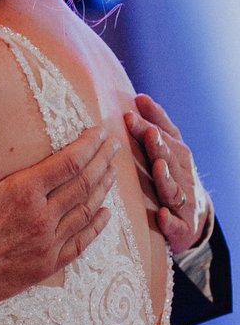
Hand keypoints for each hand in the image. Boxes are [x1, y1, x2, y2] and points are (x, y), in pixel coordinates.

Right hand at [0, 111, 118, 324]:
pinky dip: (97, 227)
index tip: (99, 131)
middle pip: (85, 183)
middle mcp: (42, 216)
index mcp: (23, 192)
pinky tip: (105, 215)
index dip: (89, 145)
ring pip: (87, 211)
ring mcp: (48, 243)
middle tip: (115, 145)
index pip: (69, 162)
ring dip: (104, 189)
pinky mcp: (47, 265)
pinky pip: (81, 243)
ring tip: (113, 172)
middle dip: (103, 161)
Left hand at [125, 95, 209, 255]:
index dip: (150, 125)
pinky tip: (162, 215)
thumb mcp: (169, 149)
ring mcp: (184, 203)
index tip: (132, 111)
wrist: (193, 218)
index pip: (165, 138)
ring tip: (159, 167)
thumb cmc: (174, 176)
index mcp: (178, 157)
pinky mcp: (183, 228)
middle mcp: (183, 177)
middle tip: (149, 133)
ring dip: (167, 178)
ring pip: (175, 190)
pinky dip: (170, 221)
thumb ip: (157, 123)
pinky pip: (177, 225)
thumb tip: (140, 97)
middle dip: (160, 147)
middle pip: (171, 160)